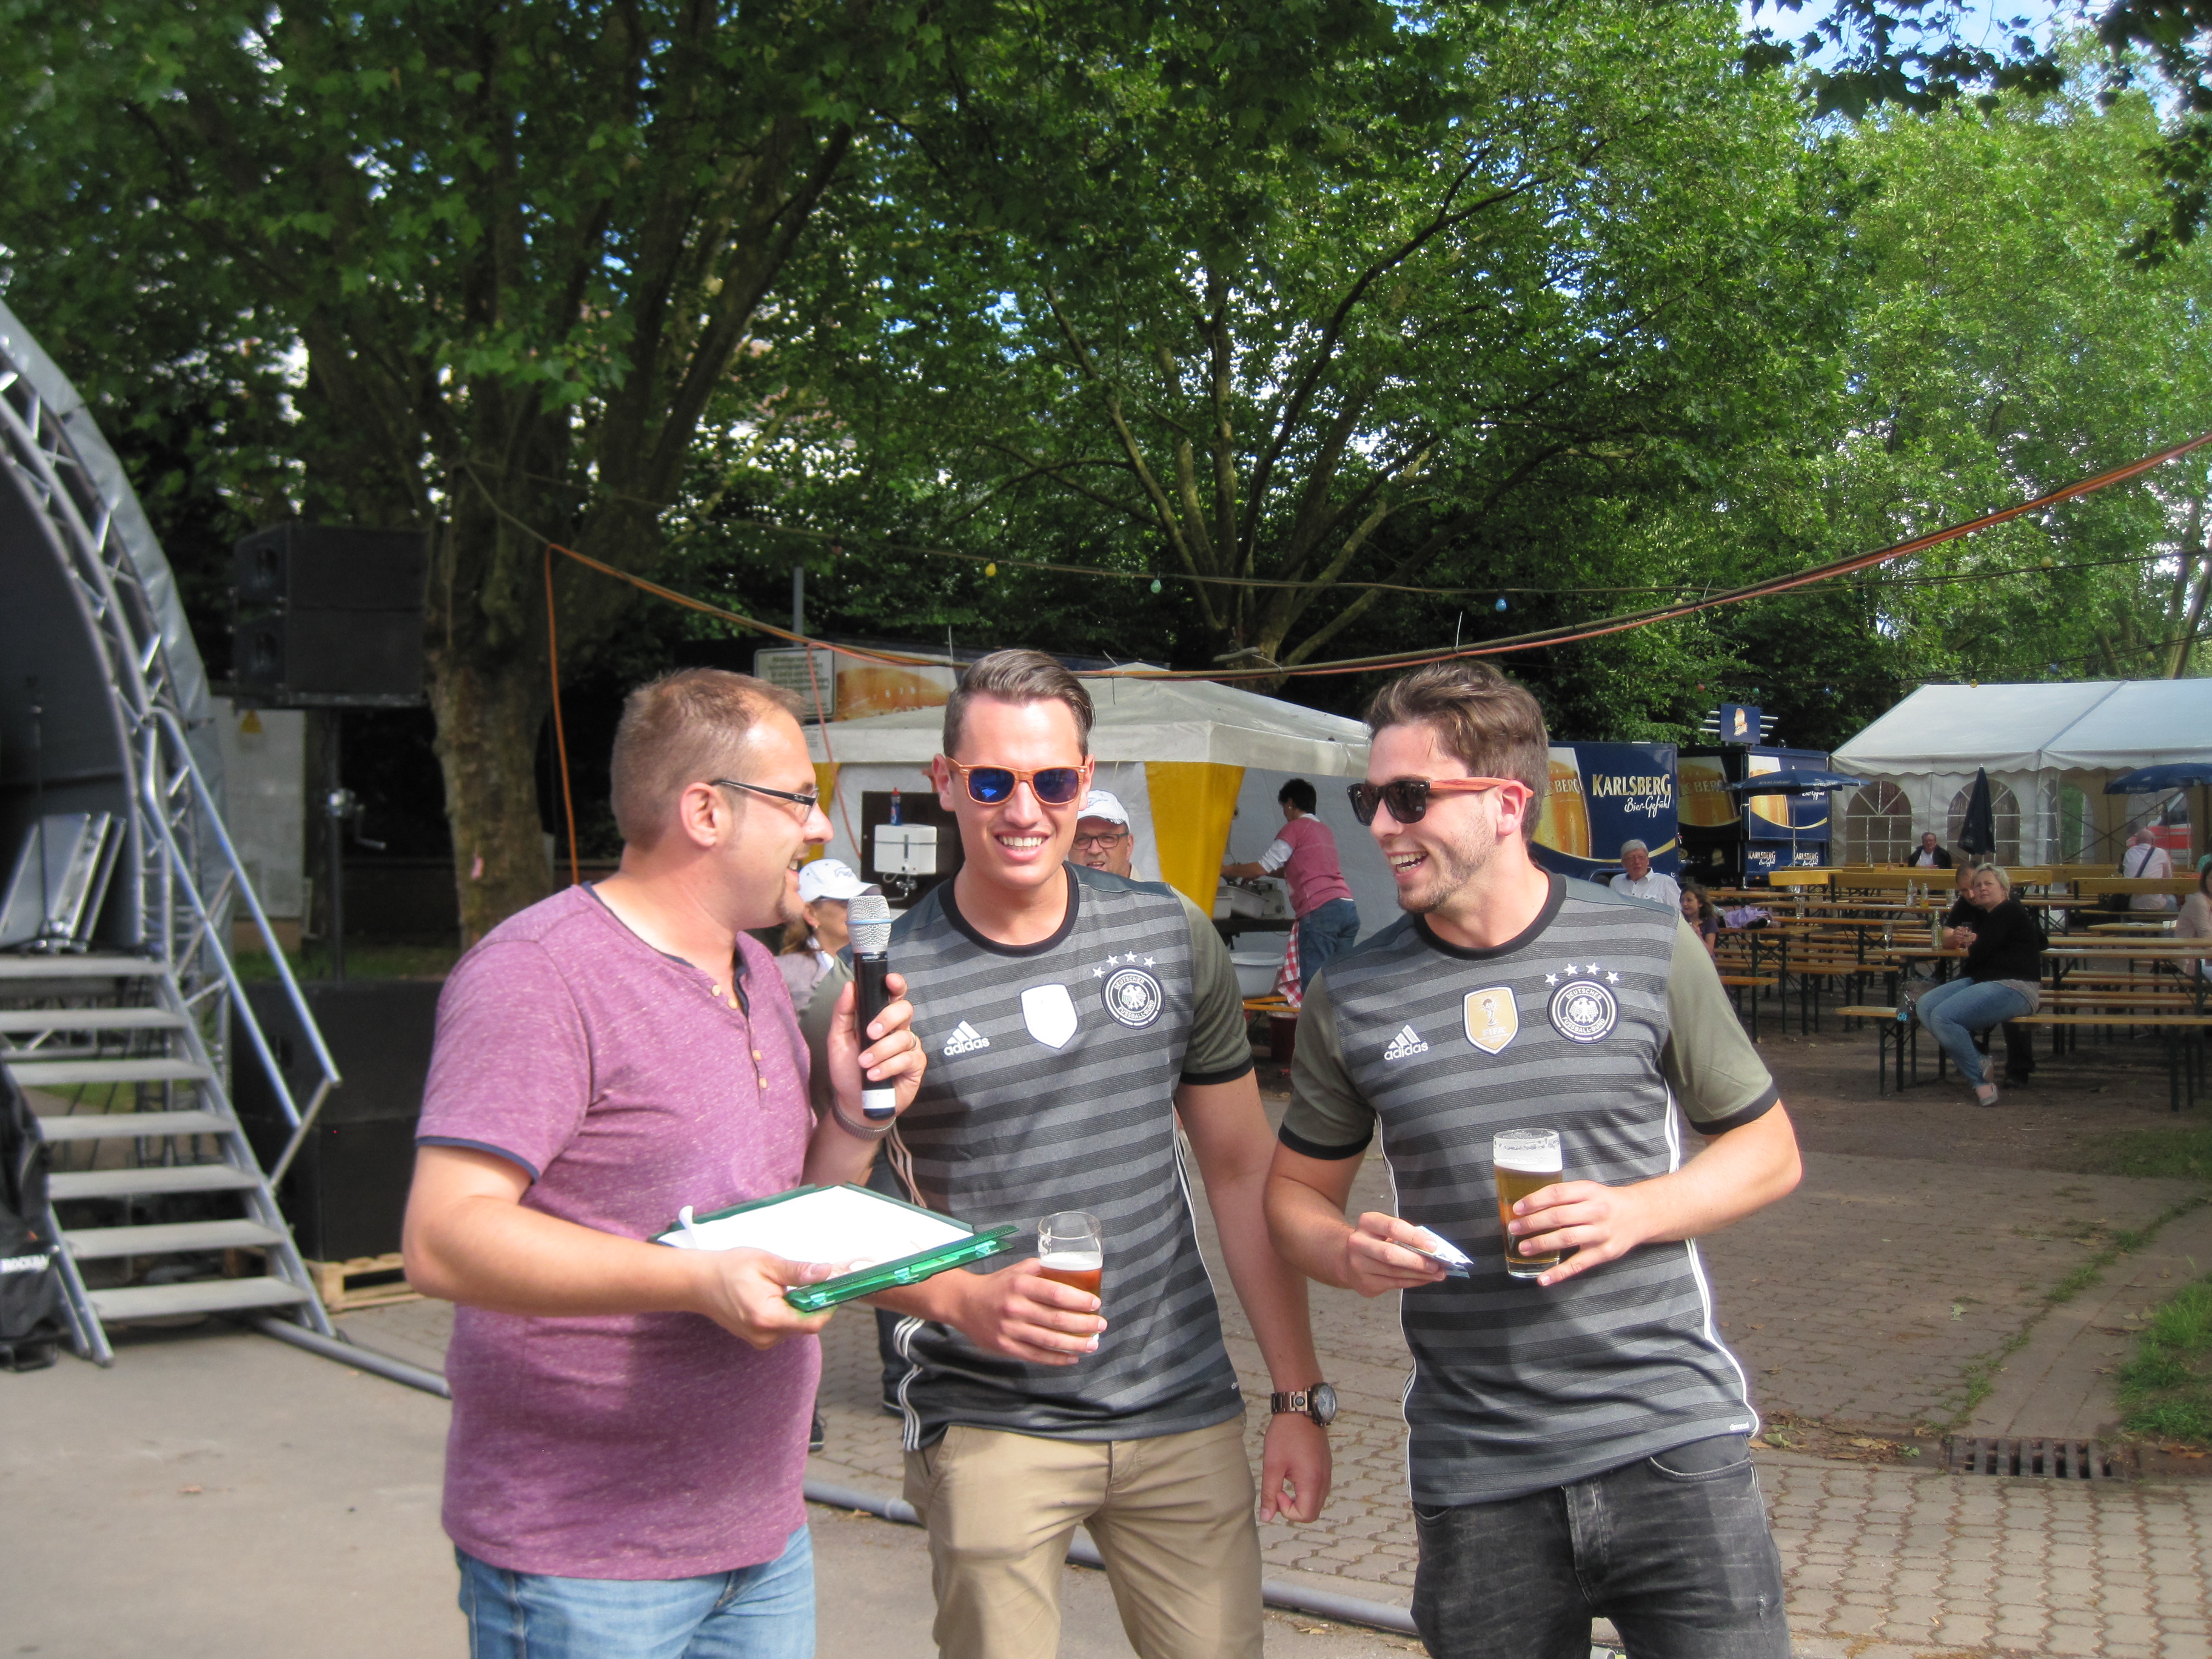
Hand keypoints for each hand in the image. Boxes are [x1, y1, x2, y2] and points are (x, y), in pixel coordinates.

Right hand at [691, 1248, 838, 1348]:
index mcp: (768, 1318)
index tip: (831, 1288)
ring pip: (795, 1326)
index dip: (827, 1306)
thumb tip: (826, 1272)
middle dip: (810, 1303)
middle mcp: (765, 1336)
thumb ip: (798, 1272)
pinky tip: (772, 1297)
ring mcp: (761, 1340)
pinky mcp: (759, 1339)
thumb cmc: (730, 1269)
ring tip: (779, 1287)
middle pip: (805, 1324)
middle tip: (802, 1281)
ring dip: (796, 1308)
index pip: (812, 1324)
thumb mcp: (767, 1263)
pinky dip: (785, 1312)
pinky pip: (784, 1328)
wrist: (700, 1282)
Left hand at [827, 973, 925, 1125]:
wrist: (854, 1102)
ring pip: (904, 1037)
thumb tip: (850, 986)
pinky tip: (874, 1075)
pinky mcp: (915, 1065)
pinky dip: (887, 1066)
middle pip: (905, 1009)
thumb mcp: (837, 1040)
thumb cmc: (848, 1069)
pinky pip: (907, 1058)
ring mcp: (909, 1047)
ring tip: (864, 1064)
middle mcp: (898, 1029)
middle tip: (870, 1033)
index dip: (896, 985)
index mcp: (880, 1018)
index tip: (890, 980)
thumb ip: (843, 1013)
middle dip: (888, 1018)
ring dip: (881, 1051)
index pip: (894, 995)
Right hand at [943, 1258, 1106, 1365]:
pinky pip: (1037, 1356)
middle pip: (1057, 1319)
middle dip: (1084, 1324)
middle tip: (1101, 1325)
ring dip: (1076, 1344)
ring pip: (1049, 1341)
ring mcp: (1010, 1330)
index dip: (1079, 1300)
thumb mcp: (1019, 1270)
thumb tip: (1075, 1273)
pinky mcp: (1006, 1347)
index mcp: (1020, 1285)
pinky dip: (1057, 1358)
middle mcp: (1015, 1307)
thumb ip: (1044, 1270)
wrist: (964, 1303)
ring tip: (1092, 1343)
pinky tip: (1072, 1357)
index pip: (1056, 1293)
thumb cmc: (997, 1285)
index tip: (1095, 1303)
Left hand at [1259, 1411, 1331, 1522]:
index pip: (1305, 1515)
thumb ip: (1269, 1493)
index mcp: (1312, 1481)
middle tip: (1279, 1489)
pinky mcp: (1326, 1466)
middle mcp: (1325, 1480)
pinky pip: (1320, 1488)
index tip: (1277, 1491)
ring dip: (1300, 1499)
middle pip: (1313, 1512)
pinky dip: (1307, 1490)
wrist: (1300, 1408)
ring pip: (1317, 1501)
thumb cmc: (1285, 1434)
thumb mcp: (1272, 1465)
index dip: (1287, 1511)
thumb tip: (1267, 1517)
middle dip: (1294, 1507)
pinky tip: (1293, 1472)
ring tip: (1285, 1479)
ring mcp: (1328, 1472)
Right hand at [1341, 1212, 1449, 1297]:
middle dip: (1417, 1261)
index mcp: (1367, 1223)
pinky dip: (1412, 1282)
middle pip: (1391, 1254)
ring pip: (1394, 1272)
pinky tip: (1424, 1279)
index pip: (1393, 1228)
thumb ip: (1405, 1236)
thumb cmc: (1375, 1241)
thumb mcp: (1385, 1230)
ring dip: (1419, 1274)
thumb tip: (1432, 1249)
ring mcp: (1359, 1265)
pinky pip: (1394, 1284)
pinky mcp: (1365, 1283)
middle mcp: (1358, 1243)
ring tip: (1436, 1273)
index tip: (1433, 1246)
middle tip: (1436, 1264)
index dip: (1415, 1237)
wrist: (1348, 1258)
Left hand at [1505, 1180, 1656, 1286]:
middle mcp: (1596, 1211)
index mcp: (1588, 1191)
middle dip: (1532, 1223)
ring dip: (1541, 1244)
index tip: (1517, 1209)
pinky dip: (1559, 1273)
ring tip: (1523, 1248)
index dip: (1534, 1201)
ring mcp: (1601, 1233)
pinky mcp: (1605, 1253)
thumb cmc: (1605, 1201)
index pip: (1557, 1194)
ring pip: (1566, 1239)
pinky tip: (1543, 1279)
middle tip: (1514, 1228)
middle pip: (1559, 1217)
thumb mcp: (1588, 1190)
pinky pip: (1578, 1265)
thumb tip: (1528, 1206)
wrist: (1640, 1214)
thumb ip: (1564, 1196)